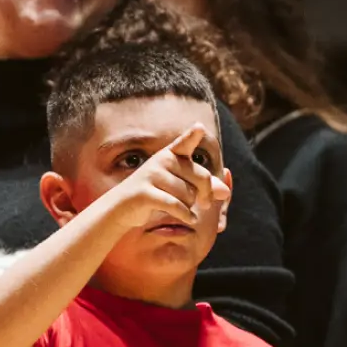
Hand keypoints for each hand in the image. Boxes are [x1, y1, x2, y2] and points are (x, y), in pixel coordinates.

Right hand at [104, 126, 229, 232]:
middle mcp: (162, 160)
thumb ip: (204, 187)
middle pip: (201, 177)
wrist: (121, 207)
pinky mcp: (145, 192)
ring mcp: (152, 175)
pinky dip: (185, 215)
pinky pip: (175, 205)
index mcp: (171, 155)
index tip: (199, 128)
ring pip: (189, 195)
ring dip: (190, 206)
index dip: (192, 135)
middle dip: (206, 194)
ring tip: (179, 208)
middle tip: (206, 204)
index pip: (185, 143)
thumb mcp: (180, 187)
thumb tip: (226, 192)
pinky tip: (189, 219)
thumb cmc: (156, 195)